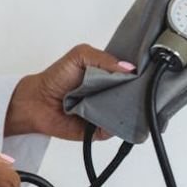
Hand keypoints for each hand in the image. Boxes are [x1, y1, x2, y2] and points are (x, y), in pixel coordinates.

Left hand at [4, 44, 135, 140]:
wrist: (37, 101)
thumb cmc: (56, 77)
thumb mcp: (80, 55)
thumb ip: (103, 58)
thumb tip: (129, 68)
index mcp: (110, 76)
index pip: (134, 76)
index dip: (141, 75)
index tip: (148, 72)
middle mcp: (111, 95)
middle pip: (135, 96)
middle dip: (138, 92)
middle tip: (139, 88)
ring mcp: (107, 113)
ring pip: (128, 114)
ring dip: (128, 108)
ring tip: (121, 100)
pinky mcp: (101, 130)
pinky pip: (115, 129)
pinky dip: (115, 123)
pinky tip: (110, 114)